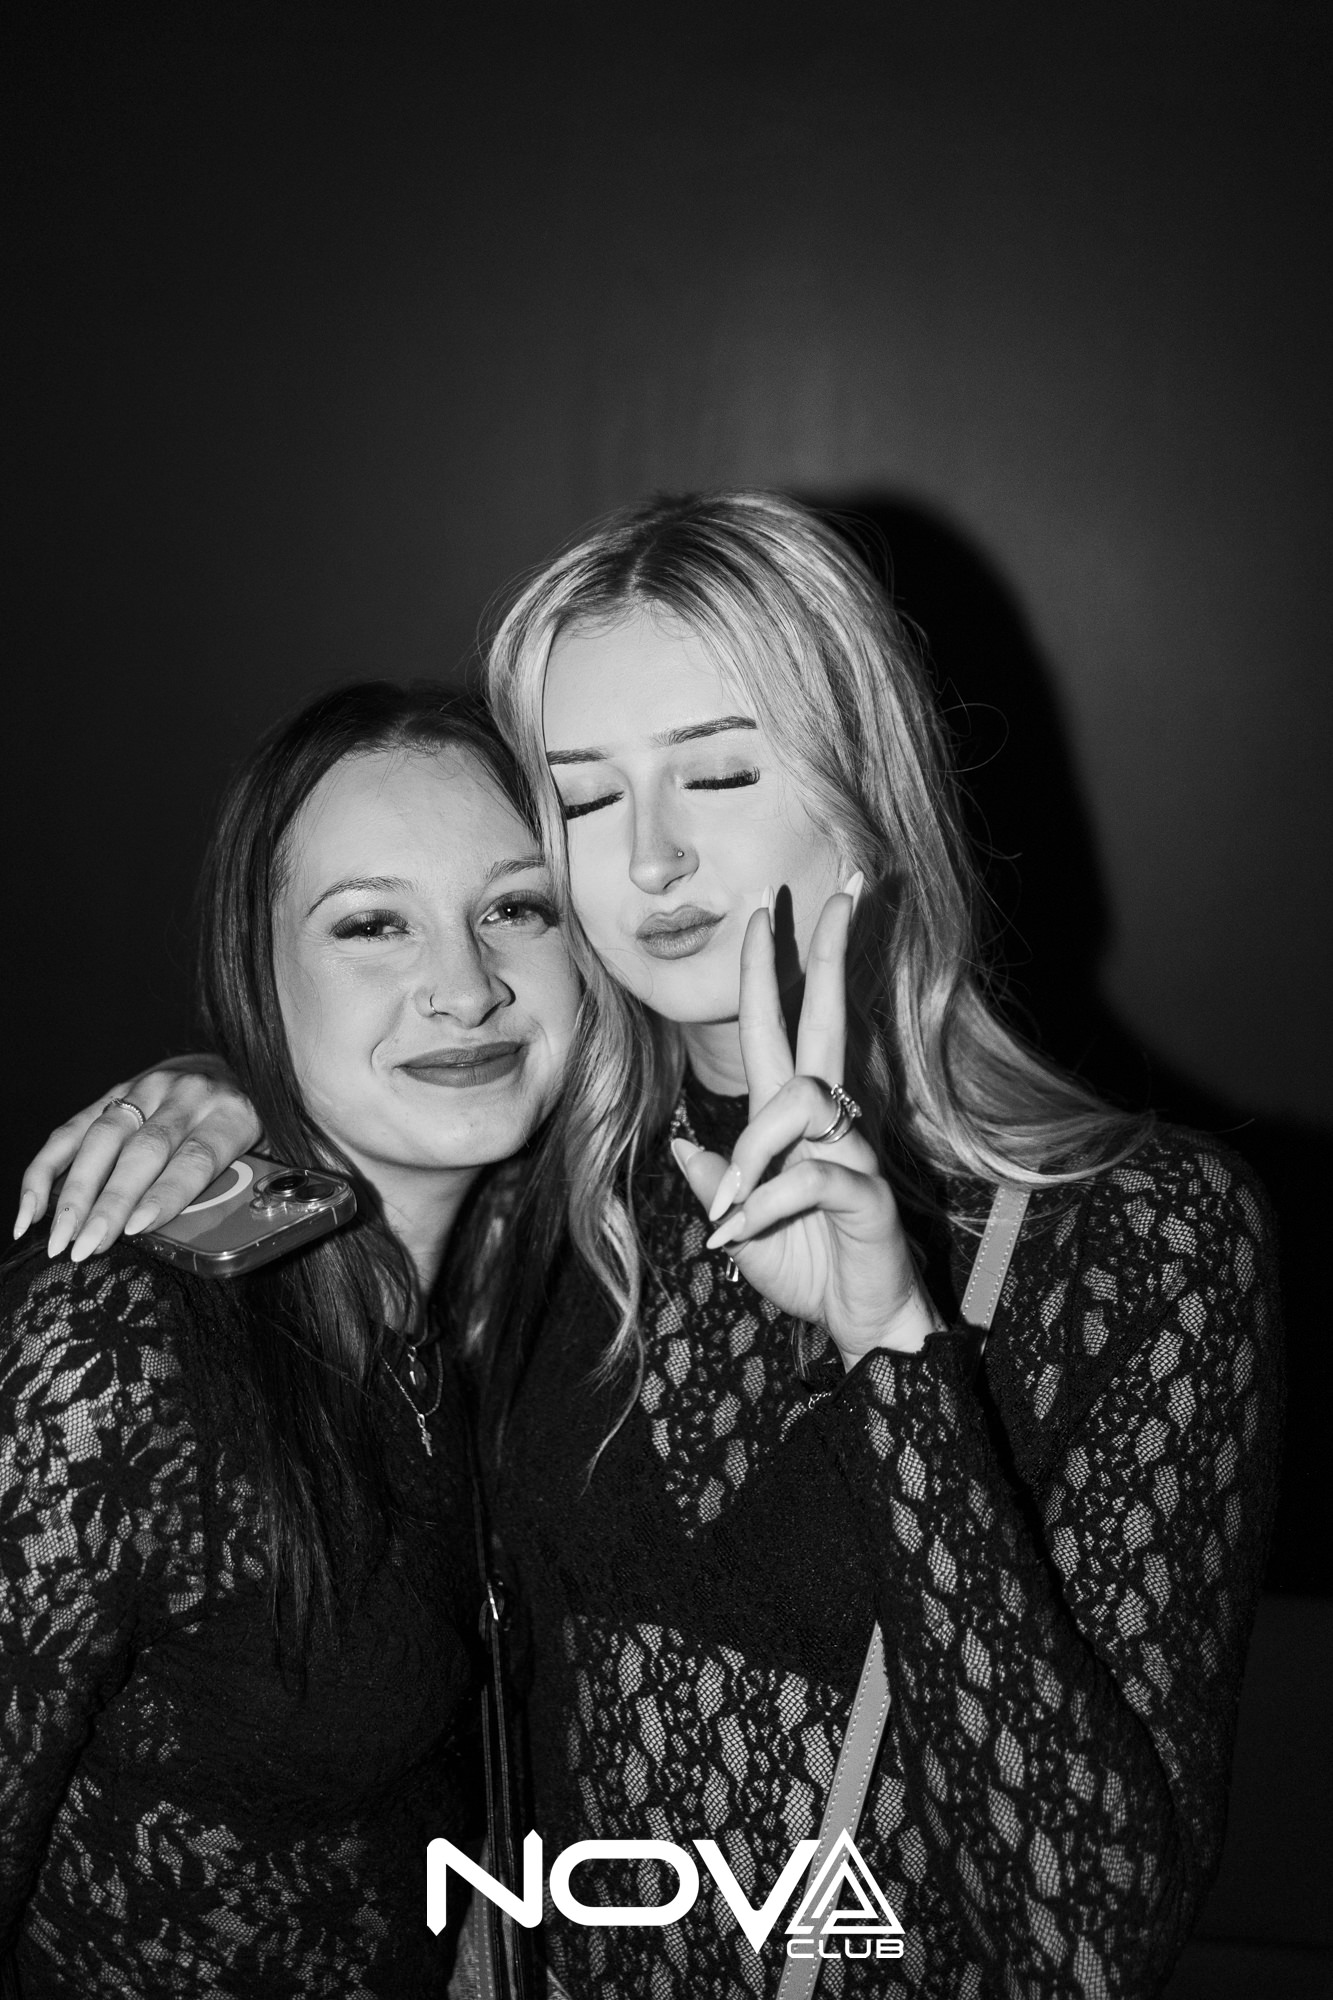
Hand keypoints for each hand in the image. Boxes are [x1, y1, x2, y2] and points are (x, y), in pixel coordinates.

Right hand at [14, 1055, 262, 1261]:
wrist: (223, 1069)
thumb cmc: (237, 1127)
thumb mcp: (258, 1154)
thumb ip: (240, 1189)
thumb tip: (217, 1236)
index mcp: (230, 1116)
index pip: (195, 1157)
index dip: (165, 1194)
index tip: (135, 1228)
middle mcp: (187, 1097)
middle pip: (144, 1151)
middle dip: (110, 1202)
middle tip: (87, 1245)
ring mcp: (146, 1090)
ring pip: (103, 1139)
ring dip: (76, 1191)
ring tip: (60, 1236)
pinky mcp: (113, 1092)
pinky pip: (71, 1130)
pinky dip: (45, 1170)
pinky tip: (31, 1208)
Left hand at [670, 881, 939, 1365]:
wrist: (856, 1321)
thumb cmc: (805, 1267)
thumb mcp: (740, 1225)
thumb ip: (717, 1183)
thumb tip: (685, 1143)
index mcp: (789, 1120)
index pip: (779, 1028)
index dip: (769, 971)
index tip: (764, 911)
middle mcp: (825, 1122)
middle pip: (825, 1021)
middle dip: (827, 955)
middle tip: (838, 891)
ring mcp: (851, 1150)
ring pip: (799, 1102)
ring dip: (754, 1154)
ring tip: (730, 1214)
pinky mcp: (866, 1191)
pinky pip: (809, 1174)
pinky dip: (766, 1204)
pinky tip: (743, 1235)